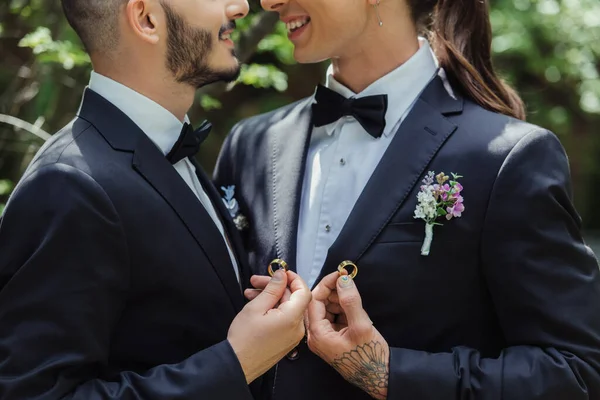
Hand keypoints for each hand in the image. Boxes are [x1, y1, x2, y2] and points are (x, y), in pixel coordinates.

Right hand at [228, 270, 310, 383]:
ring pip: (287, 308)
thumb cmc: (244, 339)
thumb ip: (272, 289)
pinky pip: (284, 318)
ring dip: (271, 297)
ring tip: (251, 293)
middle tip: (257, 281)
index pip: (303, 291)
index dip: (293, 278)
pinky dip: (273, 309)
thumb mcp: (255, 307)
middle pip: (292, 298)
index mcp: (292, 318)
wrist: (237, 365)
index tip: (280, 273)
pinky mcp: (286, 340)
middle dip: (275, 287)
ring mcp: (293, 335)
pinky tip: (257, 305)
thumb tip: (282, 275)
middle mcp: (297, 328)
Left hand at [307, 271, 389, 399]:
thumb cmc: (370, 358)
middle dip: (332, 291)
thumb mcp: (361, 326)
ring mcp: (324, 338)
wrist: (380, 377)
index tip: (339, 274)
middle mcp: (317, 337)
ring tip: (352, 297)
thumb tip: (343, 281)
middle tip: (346, 282)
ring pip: (325, 310)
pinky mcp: (333, 339)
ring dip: (337, 299)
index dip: (326, 284)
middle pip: (317, 304)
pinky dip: (341, 309)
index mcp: (318, 335)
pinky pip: (332, 318)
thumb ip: (350, 301)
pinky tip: (352, 309)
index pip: (314, 301)